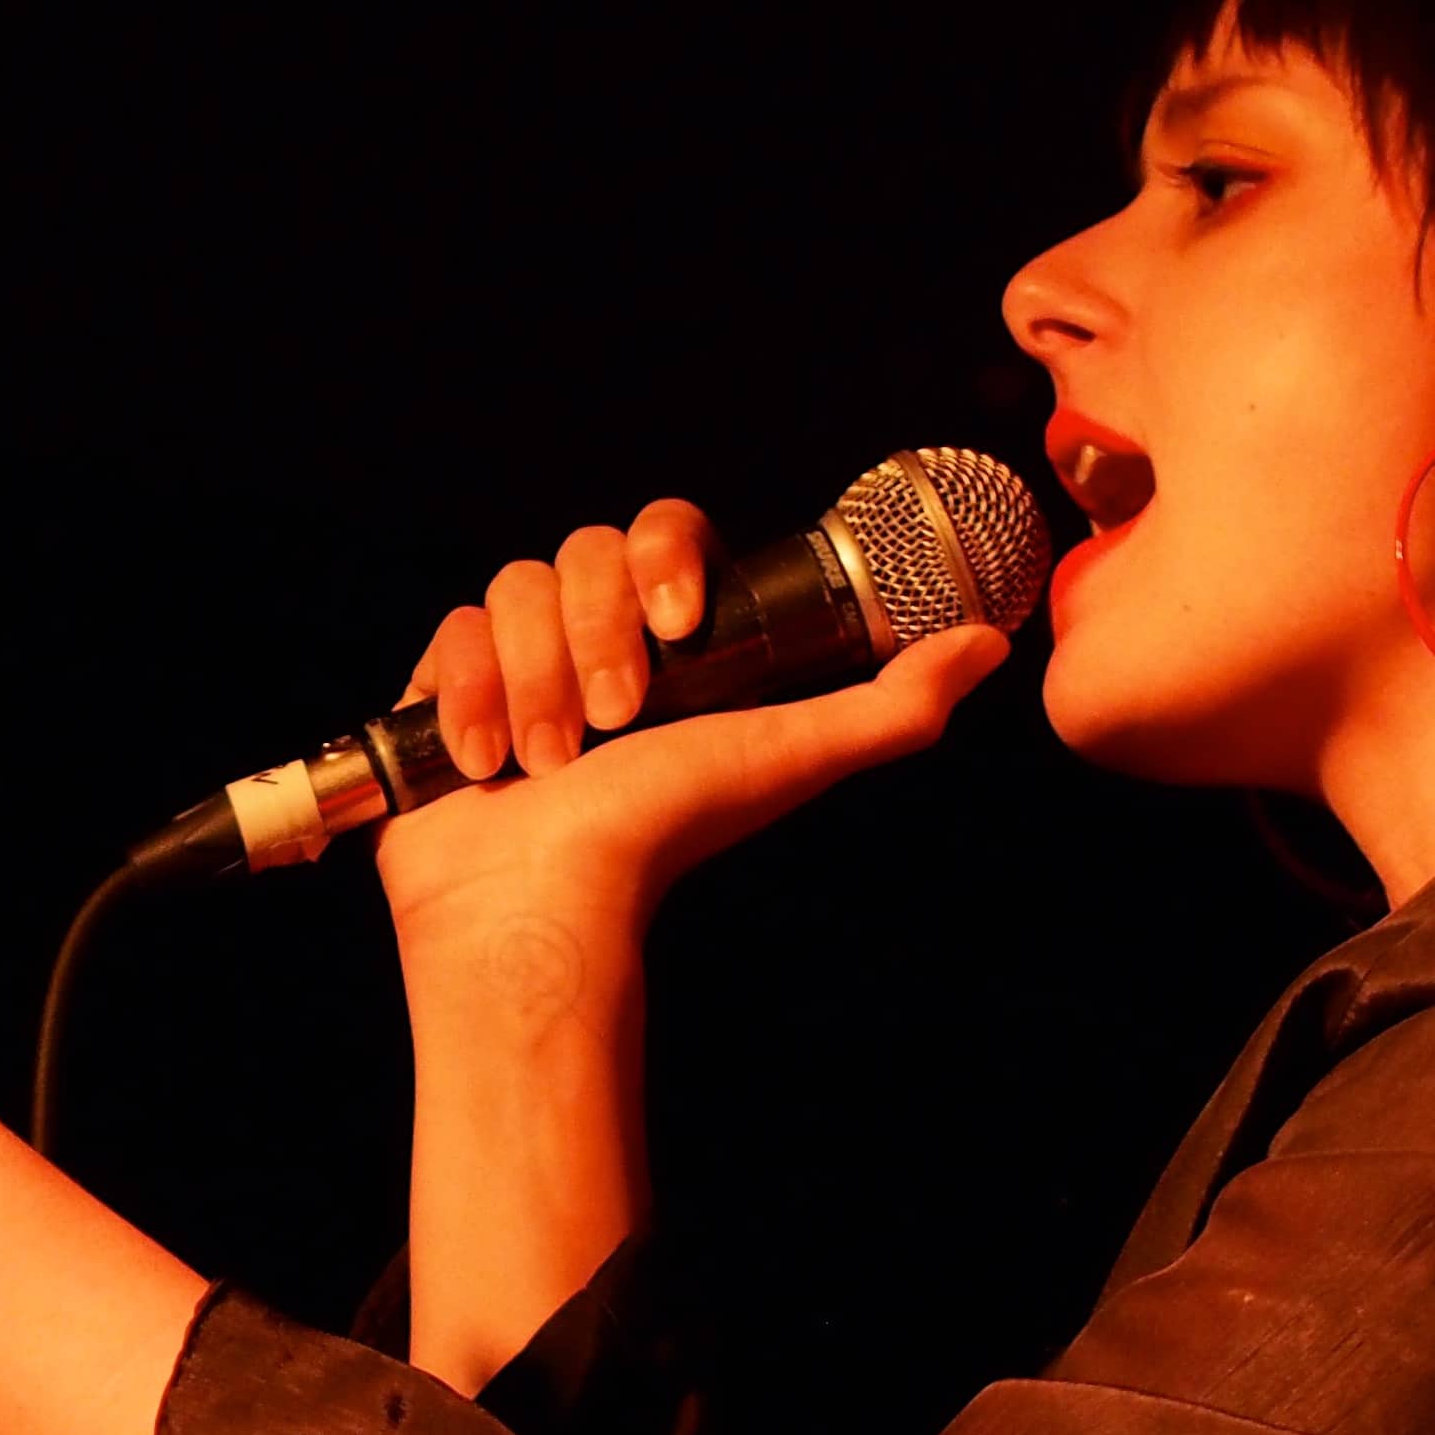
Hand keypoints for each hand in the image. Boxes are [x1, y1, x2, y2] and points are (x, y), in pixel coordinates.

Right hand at [377, 497, 1010, 953]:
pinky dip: (469, 698)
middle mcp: (593, 639)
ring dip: (534, 679)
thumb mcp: (786, 759)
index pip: (662, 530)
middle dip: (596, 636)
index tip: (680, 626)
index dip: (662, 559)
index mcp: (670, 641)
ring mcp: (515, 660)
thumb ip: (889, 704)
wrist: (542, 903)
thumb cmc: (663, 835)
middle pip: (580, 551)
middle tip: (612, 723)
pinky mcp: (445, 687)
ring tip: (546, 763)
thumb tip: (989, 642)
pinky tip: (487, 763)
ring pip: (511, 588)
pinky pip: (450, 631)